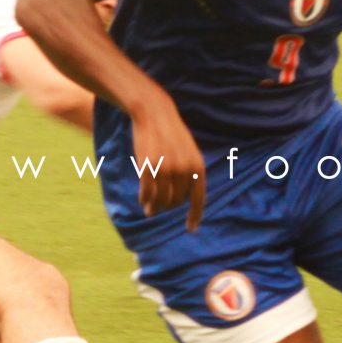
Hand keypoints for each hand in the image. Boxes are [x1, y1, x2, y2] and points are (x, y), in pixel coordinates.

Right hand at [130, 100, 206, 231]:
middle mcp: (184, 170)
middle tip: (157, 209)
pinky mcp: (148, 168)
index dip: (194, 215)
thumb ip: (188, 174)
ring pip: (161, 199)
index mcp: (197, 166)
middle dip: (167, 207)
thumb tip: (179, 201)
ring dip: (155, 206)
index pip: (198, 198)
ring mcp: (166, 169)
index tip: (190, 228)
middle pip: (176, 201)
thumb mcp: (187, 152)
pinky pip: (146, 193)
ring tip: (149, 207)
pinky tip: (143, 199)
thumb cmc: (170, 135)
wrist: (154, 113)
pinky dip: (144, 198)